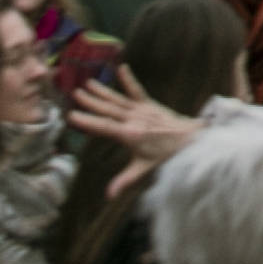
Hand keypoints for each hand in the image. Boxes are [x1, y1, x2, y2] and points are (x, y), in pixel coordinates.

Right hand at [70, 76, 203, 199]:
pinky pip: (137, 90)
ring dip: (103, 91)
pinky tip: (122, 68)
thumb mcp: (143, 168)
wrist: (190, 140)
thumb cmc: (165, 155)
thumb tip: (109, 196)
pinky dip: (129, 80)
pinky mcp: (149, 103)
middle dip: (91, 102)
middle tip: (74, 94)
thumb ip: (124, 180)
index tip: (72, 116)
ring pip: (118, 99)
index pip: (105, 127)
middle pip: (109, 110)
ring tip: (87, 83)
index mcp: (130, 135)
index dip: (88, 122)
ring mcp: (142, 110)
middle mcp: (134, 120)